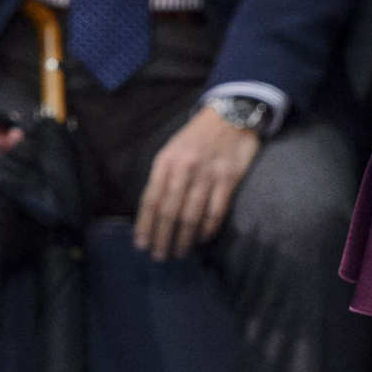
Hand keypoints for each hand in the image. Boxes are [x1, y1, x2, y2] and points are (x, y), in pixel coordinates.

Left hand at [133, 105, 259, 259]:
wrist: (231, 115)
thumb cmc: (197, 136)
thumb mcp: (172, 149)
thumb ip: (164, 176)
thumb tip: (154, 210)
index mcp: (166, 161)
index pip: (151, 199)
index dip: (145, 225)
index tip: (141, 244)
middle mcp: (184, 169)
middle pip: (169, 212)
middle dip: (162, 237)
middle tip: (159, 256)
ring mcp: (208, 175)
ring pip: (191, 215)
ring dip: (184, 239)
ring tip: (179, 252)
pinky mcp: (229, 179)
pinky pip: (215, 212)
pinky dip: (207, 229)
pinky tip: (202, 239)